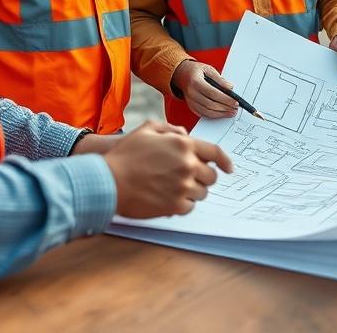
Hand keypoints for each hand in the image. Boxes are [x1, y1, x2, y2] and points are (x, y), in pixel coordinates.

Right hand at [101, 119, 232, 217]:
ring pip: (201, 193)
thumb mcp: (146, 129)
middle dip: (203, 177)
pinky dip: (182, 204)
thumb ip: (170, 130)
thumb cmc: (124, 154)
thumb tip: (185, 135)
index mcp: (183, 145)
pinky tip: (169, 198)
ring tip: (175, 188)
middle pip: (211, 176)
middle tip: (189, 178)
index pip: (215, 153)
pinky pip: (189, 207)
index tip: (228, 168)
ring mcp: (182, 186)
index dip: (224, 161)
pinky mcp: (174, 205)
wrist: (107, 180)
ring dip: (193, 191)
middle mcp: (187, 165)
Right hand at [172, 60, 237, 118]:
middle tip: (235, 108)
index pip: (212, 93)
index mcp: (195, 81)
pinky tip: (221, 114)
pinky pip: (203, 114)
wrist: (183, 75)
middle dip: (225, 108)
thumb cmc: (196, 71)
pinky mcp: (191, 106)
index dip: (225, 99)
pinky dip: (213, 115)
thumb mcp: (208, 69)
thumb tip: (230, 88)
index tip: (235, 101)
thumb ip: (220, 79)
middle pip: (210, 104)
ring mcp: (190, 101)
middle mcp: (191, 93)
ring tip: (231, 112)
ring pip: (207, 111)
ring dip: (220, 114)